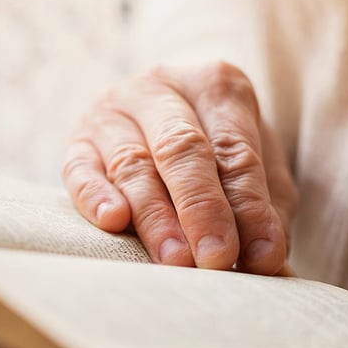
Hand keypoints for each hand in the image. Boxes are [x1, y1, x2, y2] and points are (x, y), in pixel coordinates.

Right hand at [63, 62, 297, 274]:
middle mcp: (160, 89)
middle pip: (181, 148)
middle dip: (201, 208)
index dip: (249, 204)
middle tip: (216, 259)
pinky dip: (96, 195)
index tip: (261, 256)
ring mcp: (112, 112)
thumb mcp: (255, 166)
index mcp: (215, 85)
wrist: (154, 120)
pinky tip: (113, 221)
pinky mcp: (78, 141)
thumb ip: (266, 207)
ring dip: (155, 217)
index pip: (233, 148)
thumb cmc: (216, 149)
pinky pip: (80, 169)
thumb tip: (269, 261)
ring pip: (132, 163)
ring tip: (175, 261)